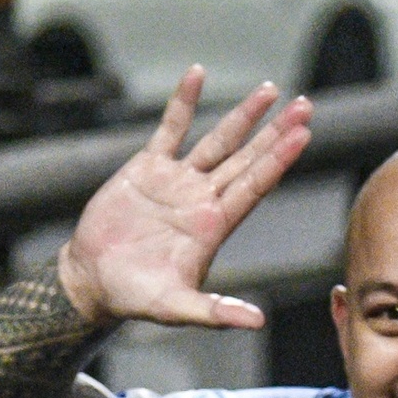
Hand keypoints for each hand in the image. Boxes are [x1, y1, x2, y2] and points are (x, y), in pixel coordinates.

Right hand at [54, 70, 311, 333]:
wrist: (93, 280)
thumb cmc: (135, 298)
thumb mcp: (176, 309)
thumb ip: (215, 313)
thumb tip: (257, 322)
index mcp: (215, 225)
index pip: (255, 184)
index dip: (278, 158)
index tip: (303, 133)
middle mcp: (203, 199)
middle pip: (247, 158)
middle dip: (275, 132)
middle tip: (304, 105)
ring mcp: (178, 181)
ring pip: (218, 141)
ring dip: (243, 116)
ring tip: (269, 89)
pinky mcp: (148, 168)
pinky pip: (170, 129)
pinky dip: (183, 103)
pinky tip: (197, 74)